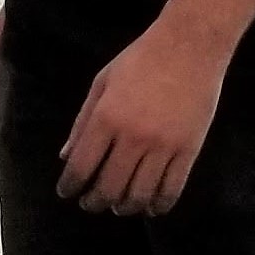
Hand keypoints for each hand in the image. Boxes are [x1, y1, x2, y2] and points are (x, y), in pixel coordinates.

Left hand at [56, 21, 229, 217]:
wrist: (188, 47)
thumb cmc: (140, 59)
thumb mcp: (101, 82)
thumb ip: (82, 121)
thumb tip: (65, 156)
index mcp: (106, 117)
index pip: (82, 165)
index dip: (71, 185)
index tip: (66, 193)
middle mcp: (132, 137)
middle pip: (109, 186)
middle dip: (95, 201)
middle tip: (90, 205)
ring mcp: (163, 146)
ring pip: (140, 194)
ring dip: (125, 207)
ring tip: (118, 207)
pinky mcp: (189, 150)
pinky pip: (172, 189)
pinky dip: (158, 205)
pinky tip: (150, 207)